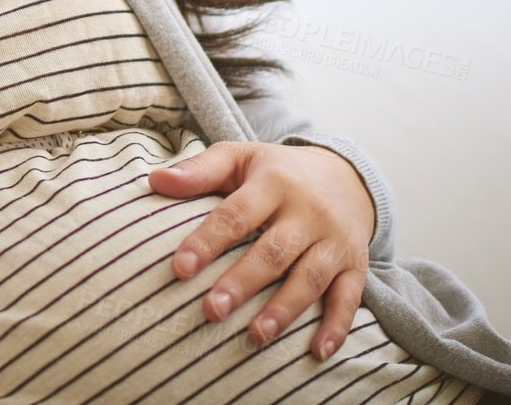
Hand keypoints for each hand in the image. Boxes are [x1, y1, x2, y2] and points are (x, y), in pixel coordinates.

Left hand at [147, 141, 374, 360]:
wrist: (343, 175)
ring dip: (283, 310)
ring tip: (254, 336)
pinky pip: (349, 297)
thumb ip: (198, 171)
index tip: (179, 269)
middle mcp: (308, 212)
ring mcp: (335, 240)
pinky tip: (317, 352)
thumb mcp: (239, 158)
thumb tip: (154, 180)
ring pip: (310, 278)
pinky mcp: (355, 264)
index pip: (236, 214)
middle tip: (212, 311)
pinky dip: (337, 326)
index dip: (207, 242)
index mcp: (274, 183)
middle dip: (242, 283)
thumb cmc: (275, 171)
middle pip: (273, 251)